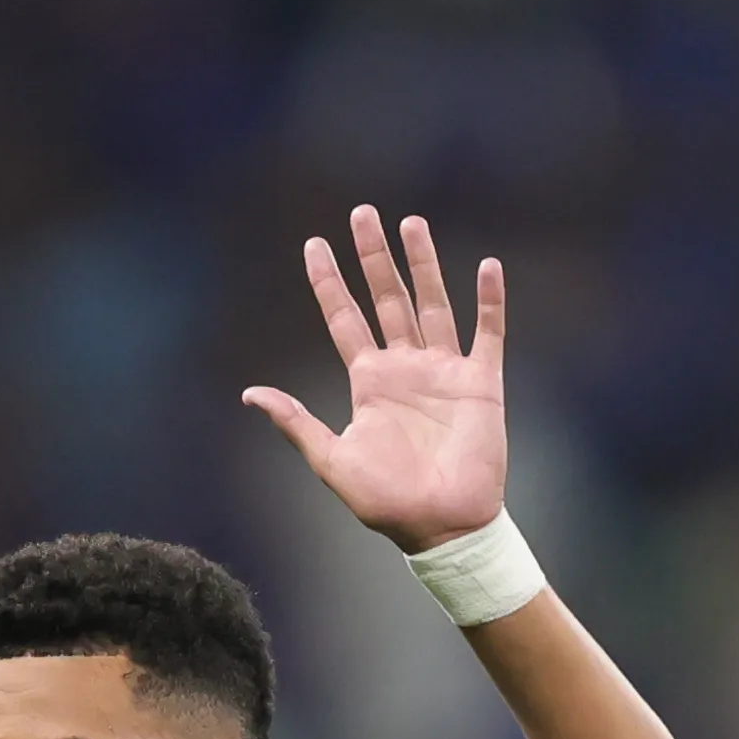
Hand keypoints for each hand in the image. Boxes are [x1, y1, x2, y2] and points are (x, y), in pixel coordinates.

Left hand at [243, 206, 507, 552]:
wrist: (441, 526)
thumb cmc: (386, 501)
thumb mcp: (331, 460)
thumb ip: (295, 422)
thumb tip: (250, 393)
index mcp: (368, 382)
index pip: (344, 319)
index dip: (329, 283)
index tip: (314, 244)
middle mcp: (405, 367)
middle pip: (386, 298)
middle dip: (373, 257)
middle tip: (361, 213)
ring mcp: (444, 371)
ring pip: (432, 303)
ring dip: (423, 264)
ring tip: (410, 223)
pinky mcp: (482, 383)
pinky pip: (488, 332)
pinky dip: (489, 301)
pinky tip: (487, 266)